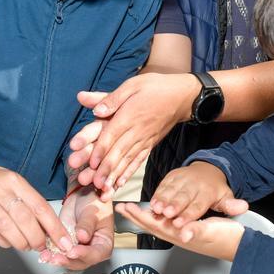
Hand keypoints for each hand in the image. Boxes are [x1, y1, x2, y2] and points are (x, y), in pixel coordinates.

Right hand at [0, 162, 73, 253]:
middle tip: (42, 246)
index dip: (54, 227)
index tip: (63, 241)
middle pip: (25, 220)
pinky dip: (5, 242)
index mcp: (16, 181)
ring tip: (27, 246)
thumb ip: (30, 203)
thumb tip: (49, 228)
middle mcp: (1, 190)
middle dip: (38, 238)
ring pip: (8, 229)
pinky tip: (10, 242)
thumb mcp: (14, 183)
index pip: (40, 206)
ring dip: (22, 243)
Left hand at [41, 186, 113, 268]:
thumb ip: (87, 224)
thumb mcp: (92, 211)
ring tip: (48, 257)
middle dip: (67, 260)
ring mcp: (77, 249)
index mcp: (103, 245)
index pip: (95, 254)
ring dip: (57, 259)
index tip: (73, 252)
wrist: (81, 196)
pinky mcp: (65, 246)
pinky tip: (44, 254)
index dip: (84, 255)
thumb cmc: (93, 203)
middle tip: (57, 257)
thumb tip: (83, 237)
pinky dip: (50, 254)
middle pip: (80, 262)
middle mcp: (91, 250)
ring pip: (68, 260)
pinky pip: (58, 253)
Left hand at [68, 73, 200, 198]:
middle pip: (119, 152)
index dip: (101, 150)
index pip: (112, 135)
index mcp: (130, 115)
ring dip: (115, 175)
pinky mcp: (150, 145)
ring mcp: (145, 140)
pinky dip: (129, 173)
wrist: (182, 96)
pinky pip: (138, 161)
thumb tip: (96, 111)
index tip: (91, 163)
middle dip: (106, 169)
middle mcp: (137, 131)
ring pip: (128, 160)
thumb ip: (112, 98)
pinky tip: (120, 183)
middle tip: (95, 183)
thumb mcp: (132, 85)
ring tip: (104, 189)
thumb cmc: (155, 87)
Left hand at [115, 202, 244, 260]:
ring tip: (129, 210)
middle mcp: (179, 235)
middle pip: (152, 225)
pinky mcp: (188, 230)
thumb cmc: (227, 238)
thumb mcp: (212, 231)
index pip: (156, 225)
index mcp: (182, 235)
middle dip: (135, 217)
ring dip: (142, 217)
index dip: (141, 216)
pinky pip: (166, 224)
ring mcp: (182, 234)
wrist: (240, 243)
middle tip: (120, 208)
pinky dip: (155, 218)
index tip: (128, 208)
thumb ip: (197, 231)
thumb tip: (184, 233)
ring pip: (157, 225)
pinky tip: (152, 214)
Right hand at [151, 162, 247, 226]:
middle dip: (173, 206)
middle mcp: (194, 184)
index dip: (188, 215)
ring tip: (155, 209)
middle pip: (182, 197)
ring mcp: (182, 178)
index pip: (197, 205)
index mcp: (207, 192)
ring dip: (162, 200)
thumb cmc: (215, 189)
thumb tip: (243, 207)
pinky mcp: (172, 176)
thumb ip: (231, 205)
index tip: (180, 223)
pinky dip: (157, 194)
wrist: (208, 169)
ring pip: (170, 190)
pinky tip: (151, 203)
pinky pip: (163, 185)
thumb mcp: (225, 197)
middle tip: (166, 215)